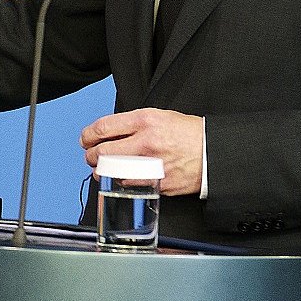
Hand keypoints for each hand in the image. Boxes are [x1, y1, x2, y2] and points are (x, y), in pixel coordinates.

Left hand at [80, 108, 204, 194]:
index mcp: (145, 121)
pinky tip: (120, 177)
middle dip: (91, 155)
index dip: (88, 135)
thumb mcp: (161, 116)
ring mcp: (151, 164)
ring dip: (102, 171)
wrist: (214, 153)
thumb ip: (134, 123)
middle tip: (91, 155)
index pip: (103, 127)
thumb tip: (110, 132)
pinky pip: (128, 184)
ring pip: (112, 171)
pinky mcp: (157, 182)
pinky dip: (120, 181)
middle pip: (103, 151)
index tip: (86, 139)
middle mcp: (146, 142)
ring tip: (101, 168)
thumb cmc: (189, 134)